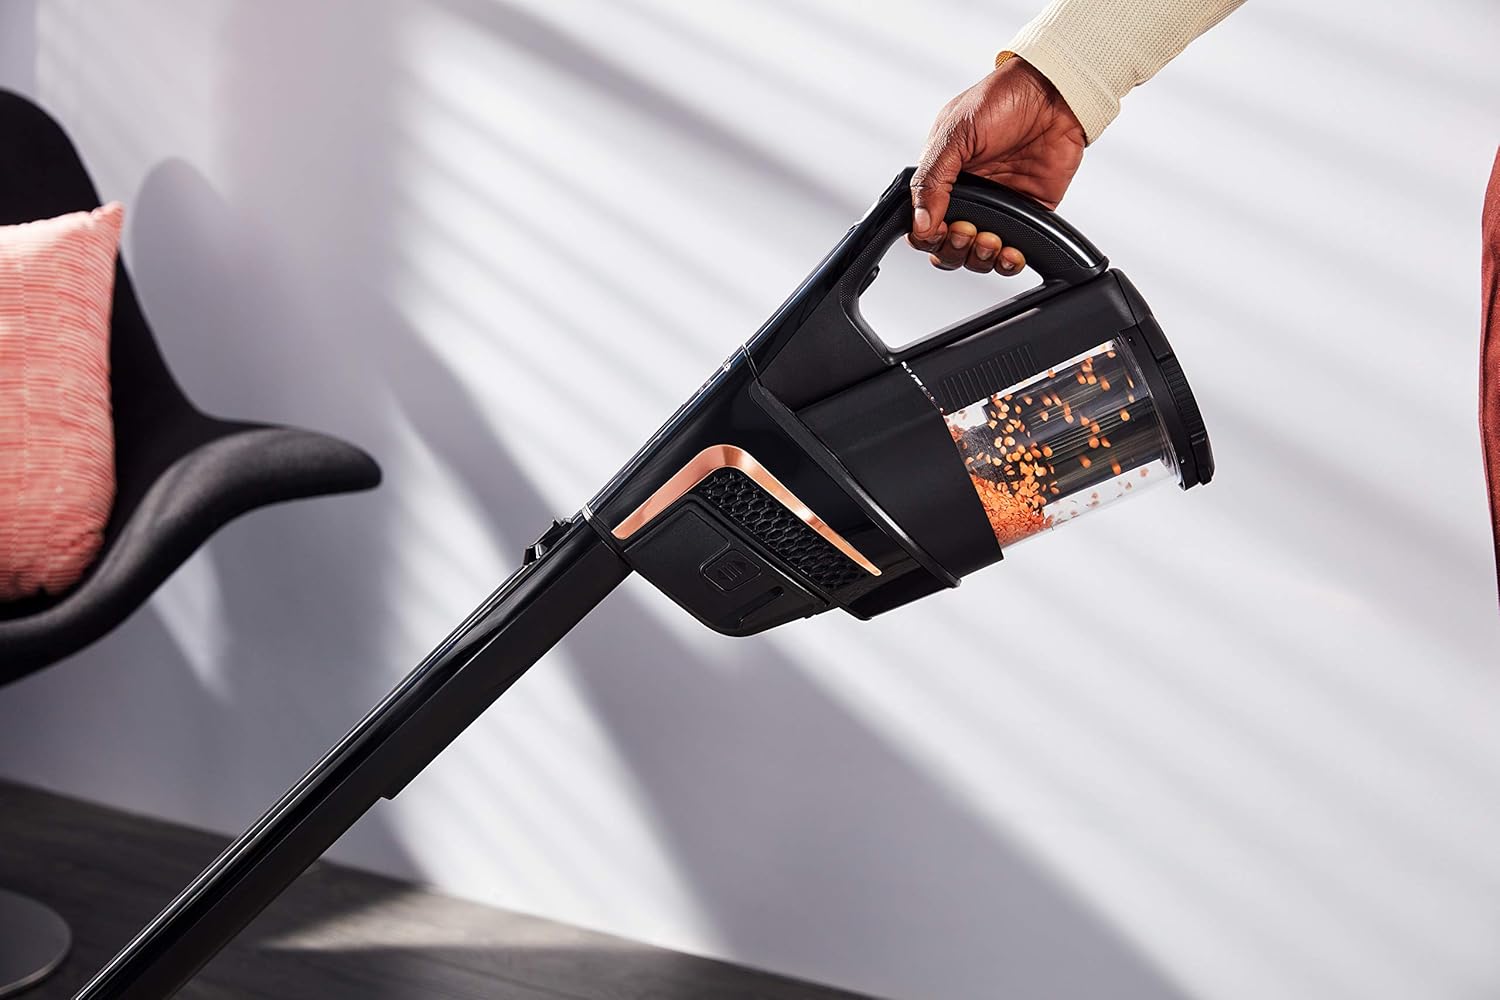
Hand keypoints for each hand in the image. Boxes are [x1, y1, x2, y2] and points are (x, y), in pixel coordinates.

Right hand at [910, 56, 1085, 275]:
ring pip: (976, 256)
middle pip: (947, 247)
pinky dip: (1007, 262)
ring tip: (989, 239)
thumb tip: (920, 223)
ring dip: (979, 257)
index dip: (927, 236)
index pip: (922, 223)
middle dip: (953, 249)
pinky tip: (1009, 252)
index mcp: (942, 178)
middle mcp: (968, 197)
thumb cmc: (1002, 100)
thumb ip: (933, 180)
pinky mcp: (1027, 214)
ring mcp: (997, 208)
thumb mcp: (955, 134)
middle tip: (966, 232)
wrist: (1054, 94)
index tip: (939, 230)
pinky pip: (1012, 252)